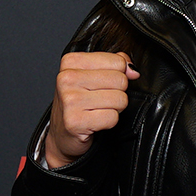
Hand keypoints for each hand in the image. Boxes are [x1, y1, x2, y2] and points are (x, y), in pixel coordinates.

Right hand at [46, 51, 139, 168]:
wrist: (62, 133)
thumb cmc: (79, 102)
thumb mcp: (92, 75)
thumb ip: (115, 64)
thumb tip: (132, 70)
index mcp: (71, 62)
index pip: (117, 61)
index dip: (119, 74)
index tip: (105, 83)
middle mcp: (67, 78)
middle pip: (120, 80)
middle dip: (118, 92)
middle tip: (101, 99)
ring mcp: (70, 100)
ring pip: (120, 99)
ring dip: (115, 108)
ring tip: (98, 110)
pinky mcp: (75, 121)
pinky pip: (113, 117)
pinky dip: (109, 122)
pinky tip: (95, 121)